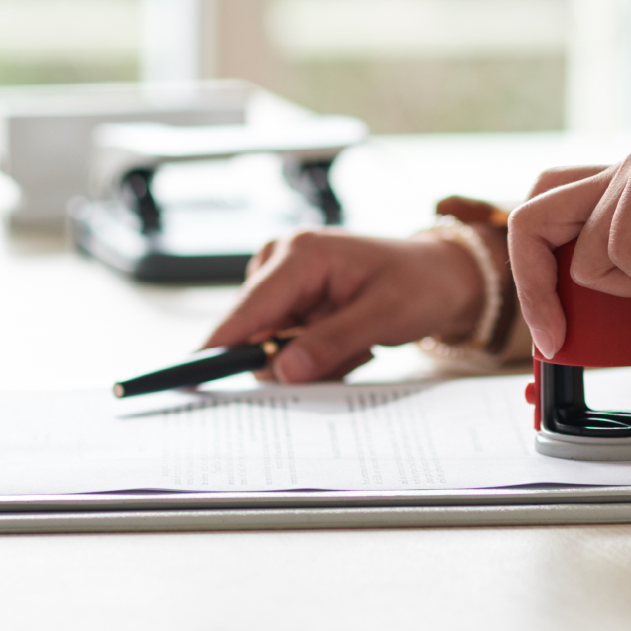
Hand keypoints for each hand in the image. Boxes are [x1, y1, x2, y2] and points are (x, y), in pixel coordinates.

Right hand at [202, 230, 483, 381]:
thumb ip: (332, 343)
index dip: (218, 345)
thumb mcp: (385, 316)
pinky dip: (316, 354)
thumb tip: (282, 372)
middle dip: (298, 359)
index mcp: (301, 254)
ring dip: (313, 358)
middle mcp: (282, 260)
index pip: (248, 310)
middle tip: (353, 352)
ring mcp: (283, 280)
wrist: (442, 276)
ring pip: (270, 347)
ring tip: (358, 340)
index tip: (189, 377)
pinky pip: (284, 346)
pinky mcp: (289, 298)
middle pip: (255, 335)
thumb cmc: (420, 285)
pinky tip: (349, 338)